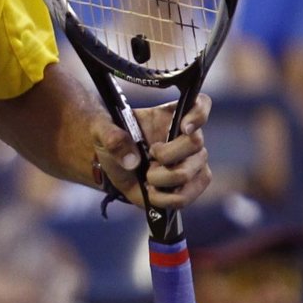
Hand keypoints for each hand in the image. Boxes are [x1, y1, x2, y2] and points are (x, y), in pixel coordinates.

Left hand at [94, 95, 212, 209]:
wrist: (115, 167)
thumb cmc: (114, 142)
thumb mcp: (103, 132)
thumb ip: (112, 137)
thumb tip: (132, 160)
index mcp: (171, 115)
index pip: (200, 104)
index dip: (199, 114)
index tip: (184, 127)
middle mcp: (190, 137)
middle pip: (196, 143)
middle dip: (166, 155)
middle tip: (149, 156)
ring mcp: (195, 163)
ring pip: (188, 174)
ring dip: (160, 179)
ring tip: (147, 176)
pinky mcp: (192, 186)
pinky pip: (184, 198)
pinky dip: (162, 198)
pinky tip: (151, 191)